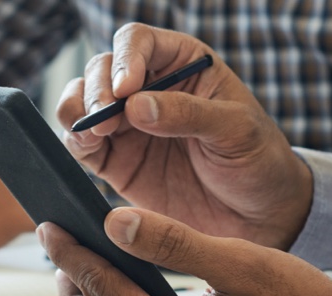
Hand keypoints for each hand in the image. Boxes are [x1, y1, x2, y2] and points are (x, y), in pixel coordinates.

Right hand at [57, 24, 312, 249]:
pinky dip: (74, 140)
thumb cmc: (257, 160)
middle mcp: (148, 88)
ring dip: (77, 110)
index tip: (127, 89)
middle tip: (105, 115)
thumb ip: (188, 114)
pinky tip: (86, 146)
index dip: (127, 58)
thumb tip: (135, 106)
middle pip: (102, 68)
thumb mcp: (236, 130)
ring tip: (94, 131)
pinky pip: (80, 142)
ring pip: (82, 101)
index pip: (140, 42)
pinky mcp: (112, 161)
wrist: (257, 216)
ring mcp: (126, 125)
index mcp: (182, 64)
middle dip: (96, 87)